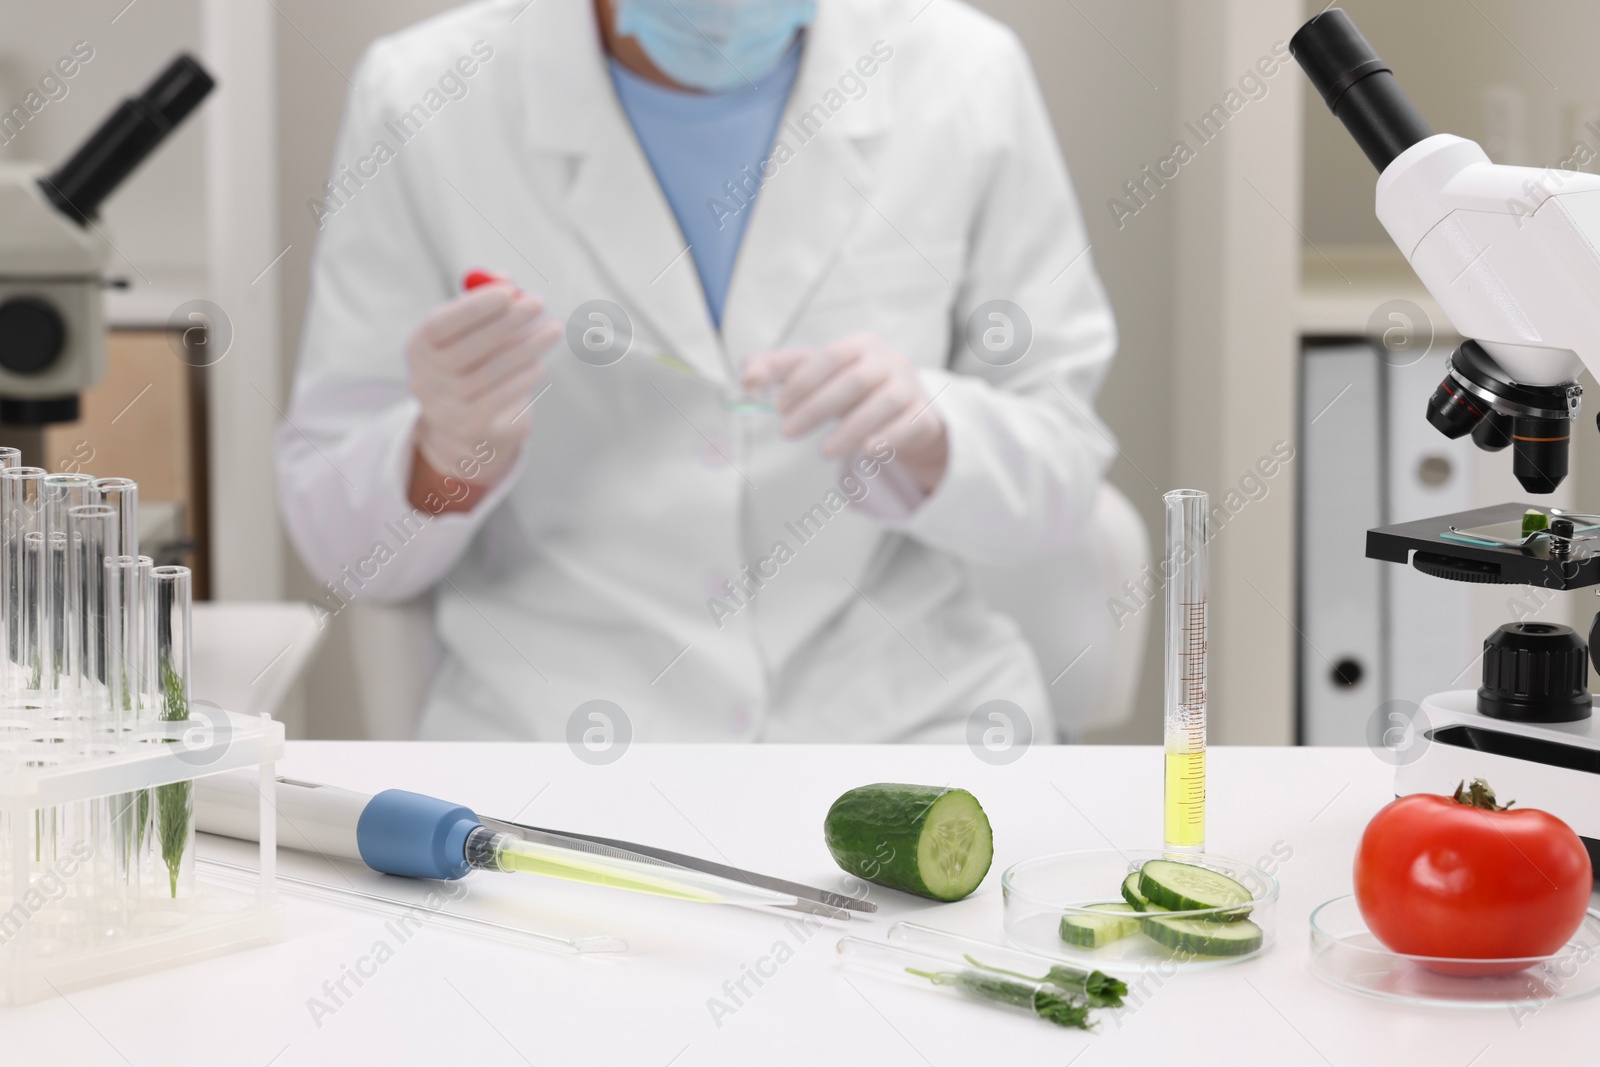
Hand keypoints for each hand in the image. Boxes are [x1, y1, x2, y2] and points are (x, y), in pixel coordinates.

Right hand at [405, 281, 560, 505]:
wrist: (465, 426)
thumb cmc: (471, 364)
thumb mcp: (470, 333)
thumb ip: (482, 304)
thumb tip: (502, 278)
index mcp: (419, 348)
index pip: (440, 325)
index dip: (473, 307)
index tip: (509, 290)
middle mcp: (424, 379)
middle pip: (464, 351)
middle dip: (506, 324)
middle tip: (538, 303)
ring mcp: (445, 408)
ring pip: (487, 376)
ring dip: (525, 349)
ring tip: (551, 330)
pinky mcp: (470, 428)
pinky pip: (499, 400)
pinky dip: (522, 379)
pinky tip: (539, 364)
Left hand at [743, 333, 948, 492]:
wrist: (907, 410)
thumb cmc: (853, 390)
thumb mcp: (818, 375)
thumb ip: (779, 371)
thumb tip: (746, 378)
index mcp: (860, 345)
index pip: (829, 356)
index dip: (802, 381)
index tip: (778, 407)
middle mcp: (889, 360)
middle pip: (853, 380)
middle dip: (817, 407)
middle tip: (787, 432)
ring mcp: (910, 387)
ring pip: (883, 403)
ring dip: (850, 428)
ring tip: (823, 452)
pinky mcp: (924, 415)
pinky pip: (908, 425)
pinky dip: (888, 437)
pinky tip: (867, 452)